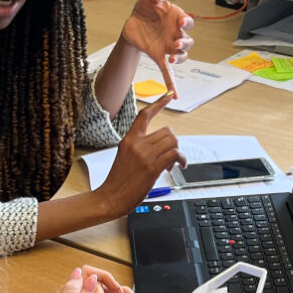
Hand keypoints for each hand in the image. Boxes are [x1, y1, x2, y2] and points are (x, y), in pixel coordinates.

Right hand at [98, 95, 185, 217]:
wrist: (110, 197)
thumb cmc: (117, 181)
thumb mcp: (124, 157)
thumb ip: (139, 148)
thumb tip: (158, 148)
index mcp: (129, 140)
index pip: (145, 115)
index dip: (159, 103)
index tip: (168, 95)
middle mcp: (137, 144)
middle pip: (166, 131)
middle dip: (173, 142)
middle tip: (170, 156)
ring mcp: (144, 155)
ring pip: (173, 141)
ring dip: (178, 151)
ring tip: (172, 163)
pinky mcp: (152, 167)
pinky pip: (175, 154)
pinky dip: (182, 159)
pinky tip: (179, 166)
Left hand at [121, 0, 193, 96]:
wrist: (133, 23)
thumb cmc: (145, 10)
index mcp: (177, 19)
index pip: (188, 22)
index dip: (186, 22)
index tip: (181, 22)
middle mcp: (176, 34)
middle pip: (188, 41)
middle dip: (184, 43)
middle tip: (176, 43)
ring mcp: (169, 47)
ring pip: (182, 56)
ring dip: (179, 58)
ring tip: (171, 57)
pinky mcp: (159, 57)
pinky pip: (168, 72)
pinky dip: (172, 83)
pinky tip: (175, 96)